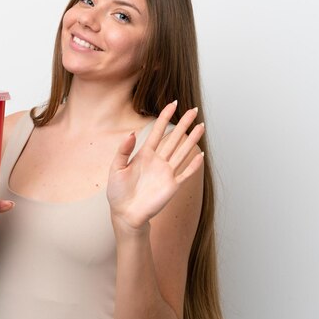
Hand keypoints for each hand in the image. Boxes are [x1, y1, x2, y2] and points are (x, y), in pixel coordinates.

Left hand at [107, 101, 204, 229]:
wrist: (125, 214)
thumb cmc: (118, 192)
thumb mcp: (116, 168)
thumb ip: (124, 150)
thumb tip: (132, 133)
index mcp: (144, 154)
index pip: (157, 131)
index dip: (165, 118)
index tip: (173, 104)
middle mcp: (158, 161)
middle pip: (174, 138)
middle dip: (184, 124)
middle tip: (194, 110)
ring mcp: (166, 173)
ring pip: (182, 152)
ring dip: (192, 139)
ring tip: (202, 126)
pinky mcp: (172, 186)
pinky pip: (186, 173)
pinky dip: (194, 165)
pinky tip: (201, 155)